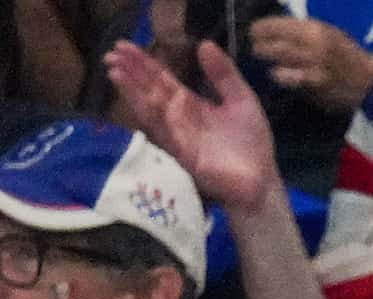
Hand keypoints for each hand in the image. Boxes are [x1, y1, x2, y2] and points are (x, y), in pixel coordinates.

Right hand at [108, 39, 285, 216]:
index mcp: (190, 104)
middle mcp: (179, 118)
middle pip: (150, 91)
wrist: (261, 181)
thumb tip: (204, 43)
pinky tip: (141, 102)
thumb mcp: (241, 99)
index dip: (143, 62)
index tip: (123, 45)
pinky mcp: (184, 155)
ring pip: (150, 110)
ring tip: (114, 72)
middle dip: (130, 73)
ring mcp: (178, 137)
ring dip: (132, 92)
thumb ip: (223, 74)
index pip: (161, 79)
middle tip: (110, 54)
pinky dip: (154, 118)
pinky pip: (166, 134)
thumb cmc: (251, 143)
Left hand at [248, 15, 372, 116]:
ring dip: (268, 60)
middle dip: (260, 46)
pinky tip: (277, 75)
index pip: (277, 25)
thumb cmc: (351, 57)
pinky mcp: (314, 86)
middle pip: (273, 44)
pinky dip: (281, 76)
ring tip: (263, 58)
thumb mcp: (330, 34)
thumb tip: (279, 31)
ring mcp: (311, 67)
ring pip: (278, 62)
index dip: (261, 28)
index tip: (254, 30)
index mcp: (315, 29)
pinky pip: (289, 80)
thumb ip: (305, 32)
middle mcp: (311, 46)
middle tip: (255, 47)